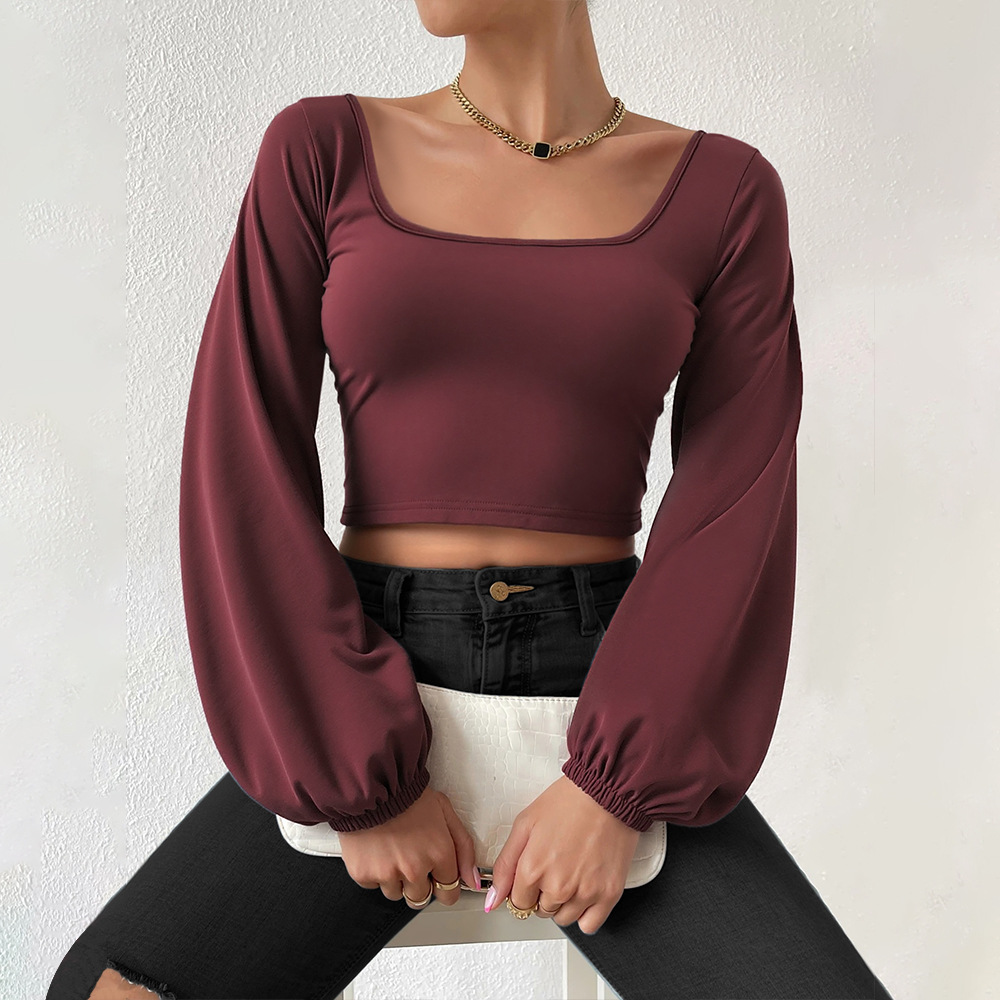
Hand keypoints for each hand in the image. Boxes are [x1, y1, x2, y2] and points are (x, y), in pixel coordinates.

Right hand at [338, 785, 479, 908]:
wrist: (371, 784)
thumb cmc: (407, 795)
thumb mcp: (445, 811)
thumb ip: (463, 848)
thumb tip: (473, 880)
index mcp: (439, 854)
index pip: (449, 893)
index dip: (443, 883)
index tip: (437, 877)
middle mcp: (415, 869)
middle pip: (421, 898)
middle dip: (420, 883)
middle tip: (411, 857)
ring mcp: (388, 874)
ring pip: (396, 894)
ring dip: (396, 879)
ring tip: (392, 850)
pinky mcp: (363, 875)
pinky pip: (373, 885)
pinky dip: (374, 872)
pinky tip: (376, 849)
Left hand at [485, 775, 640, 934]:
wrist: (606, 793)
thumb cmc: (568, 802)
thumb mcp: (525, 824)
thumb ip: (505, 864)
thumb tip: (492, 898)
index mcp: (533, 869)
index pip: (518, 903)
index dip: (522, 889)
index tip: (531, 876)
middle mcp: (558, 886)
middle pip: (540, 911)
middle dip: (542, 893)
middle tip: (553, 866)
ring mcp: (585, 893)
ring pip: (563, 918)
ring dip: (562, 903)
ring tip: (570, 873)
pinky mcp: (608, 894)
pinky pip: (589, 925)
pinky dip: (584, 913)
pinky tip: (583, 891)